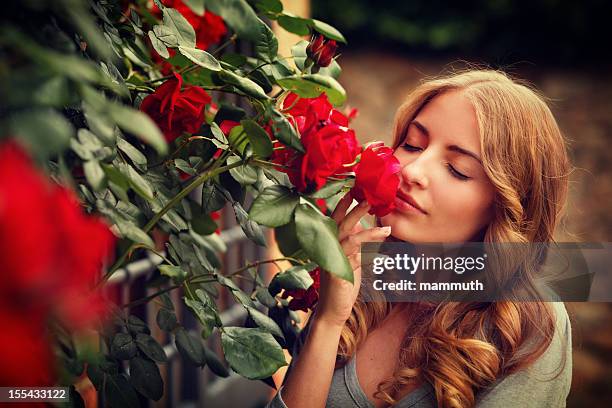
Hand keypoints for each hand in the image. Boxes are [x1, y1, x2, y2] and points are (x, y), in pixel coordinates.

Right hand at [314, 193, 391, 326]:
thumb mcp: (351, 260)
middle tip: (370, 197)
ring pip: (350, 239)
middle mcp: (328, 248)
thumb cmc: (343, 284)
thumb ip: (356, 244)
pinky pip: (355, 258)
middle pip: (341, 222)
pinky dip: (369, 254)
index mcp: (330, 242)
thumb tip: (369, 228)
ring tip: (386, 229)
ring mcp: (332, 259)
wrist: (333, 310)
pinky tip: (382, 253)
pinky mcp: (338, 272)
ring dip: (369, 232)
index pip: (336, 217)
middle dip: (356, 209)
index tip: (356, 188)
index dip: (345, 202)